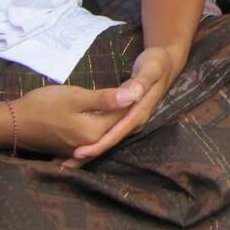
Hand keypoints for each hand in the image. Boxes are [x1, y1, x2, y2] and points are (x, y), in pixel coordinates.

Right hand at [12, 84, 130, 158]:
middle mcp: (91, 145)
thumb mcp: (76, 97)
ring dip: (116, 115)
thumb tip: (136, 94)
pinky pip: (95, 137)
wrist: (12, 123)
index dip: (133, 96)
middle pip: (117, 124)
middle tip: (134, 84)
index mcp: (95, 132)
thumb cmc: (43, 105)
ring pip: (107, 130)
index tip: (138, 78)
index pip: (124, 114)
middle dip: (127, 106)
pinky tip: (107, 116)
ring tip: (123, 95)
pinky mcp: (72, 148)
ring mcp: (81, 149)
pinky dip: (103, 125)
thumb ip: (106, 98)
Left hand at [64, 46, 175, 167]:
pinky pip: (108, 133)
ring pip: (108, 139)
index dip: (99, 144)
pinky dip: (93, 141)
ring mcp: (130, 121)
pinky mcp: (126, 117)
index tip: (78, 153)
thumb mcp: (151, 69)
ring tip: (65, 162)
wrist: (166, 64)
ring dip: (89, 150)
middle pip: (110, 141)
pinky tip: (78, 146)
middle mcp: (135, 121)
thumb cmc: (157, 63)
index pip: (116, 133)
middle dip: (89, 154)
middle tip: (63, 166)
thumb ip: (141, 82)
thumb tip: (131, 95)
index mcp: (139, 113)